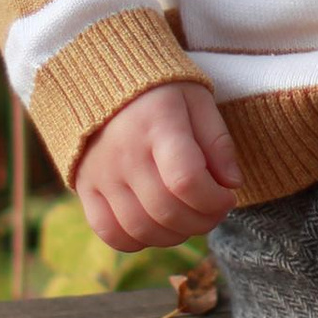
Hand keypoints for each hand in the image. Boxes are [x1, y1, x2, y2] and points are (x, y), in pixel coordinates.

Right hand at [74, 80, 241, 250]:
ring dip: (176, 234)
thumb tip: (231, 184)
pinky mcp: (85, 187)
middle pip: (167, 210)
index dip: (215, 200)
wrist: (101, 78)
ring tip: (189, 217)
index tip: (228, 196)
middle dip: (203, 220)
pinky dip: (138, 240)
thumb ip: (218, 141)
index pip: (187, 181)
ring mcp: (101, 173)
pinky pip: (109, 232)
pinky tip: (156, 225)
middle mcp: (125, 152)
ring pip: (141, 228)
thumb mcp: (197, 100)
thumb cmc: (160, 91)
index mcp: (157, 123)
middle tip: (214, 209)